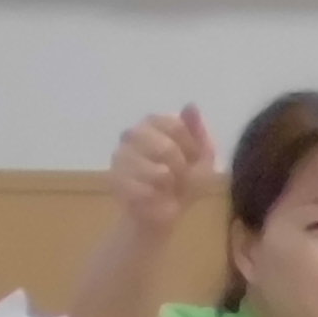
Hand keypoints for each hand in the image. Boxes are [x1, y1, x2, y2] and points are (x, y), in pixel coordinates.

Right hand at [108, 107, 216, 235]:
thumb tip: (191, 105)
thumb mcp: (203, 159)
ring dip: (169, 185)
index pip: (176, 126)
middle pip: (167, 148)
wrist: (163, 211)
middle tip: (179, 176)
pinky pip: (144, 190)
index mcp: (154, 122)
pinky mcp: (114, 180)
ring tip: (166, 187)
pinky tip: (154, 196)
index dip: (191, 148)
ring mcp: (120, 156)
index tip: (192, 160)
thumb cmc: (184, 181)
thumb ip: (198, 133)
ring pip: (157, 172)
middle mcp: (132, 133)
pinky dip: (155, 197)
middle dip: (180, 168)